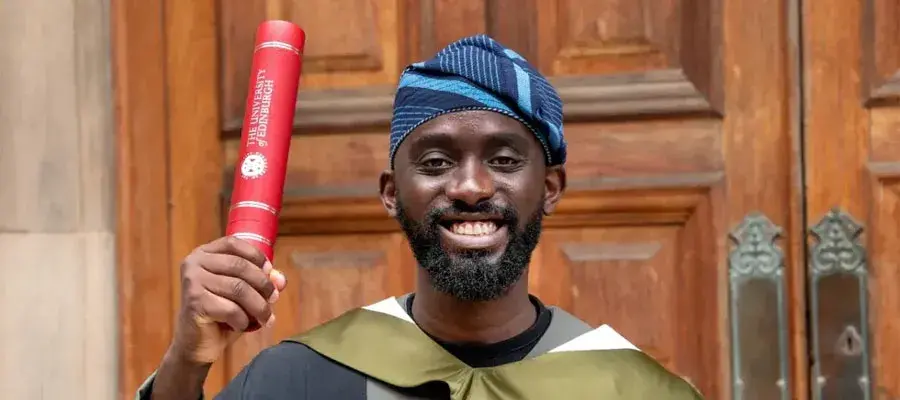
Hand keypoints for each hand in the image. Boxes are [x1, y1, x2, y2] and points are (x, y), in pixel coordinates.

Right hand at [168, 236, 287, 364]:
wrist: (196, 344)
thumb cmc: (221, 314)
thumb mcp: (243, 293)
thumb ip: (261, 281)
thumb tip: (280, 279)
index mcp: (204, 254)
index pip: (234, 243)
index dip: (256, 256)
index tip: (270, 272)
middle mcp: (194, 263)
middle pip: (240, 266)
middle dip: (263, 284)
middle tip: (274, 299)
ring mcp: (192, 282)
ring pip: (238, 288)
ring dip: (258, 306)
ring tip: (265, 318)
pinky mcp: (195, 303)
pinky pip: (231, 309)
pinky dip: (243, 320)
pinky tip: (241, 326)